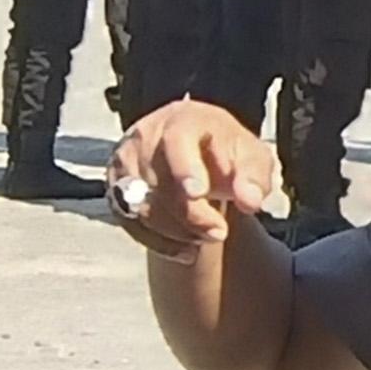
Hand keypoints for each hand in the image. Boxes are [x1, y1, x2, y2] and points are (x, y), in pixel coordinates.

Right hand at [106, 99, 282, 250]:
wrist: (196, 155)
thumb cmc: (225, 153)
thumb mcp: (250, 157)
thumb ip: (255, 176)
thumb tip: (250, 201)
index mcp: (183, 120)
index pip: (176, 140)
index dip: (184, 167)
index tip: (198, 193)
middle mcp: (146, 136)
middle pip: (158, 181)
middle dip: (190, 214)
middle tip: (219, 232)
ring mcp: (125, 163)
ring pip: (140, 207)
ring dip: (177, 231)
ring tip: (207, 236)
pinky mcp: (115, 190)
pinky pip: (131, 225)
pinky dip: (160, 243)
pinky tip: (188, 249)